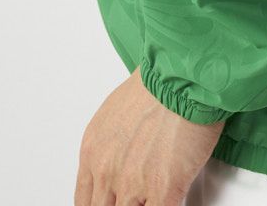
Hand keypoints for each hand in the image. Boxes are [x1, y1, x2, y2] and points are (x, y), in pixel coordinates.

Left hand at [75, 67, 225, 205]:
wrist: (182, 74)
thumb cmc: (158, 82)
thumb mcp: (117, 111)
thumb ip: (113, 145)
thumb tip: (122, 161)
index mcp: (93, 151)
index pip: (84, 201)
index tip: (110, 202)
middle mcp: (107, 170)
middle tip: (133, 198)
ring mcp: (133, 183)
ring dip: (140, 205)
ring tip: (150, 198)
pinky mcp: (163, 188)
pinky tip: (168, 200)